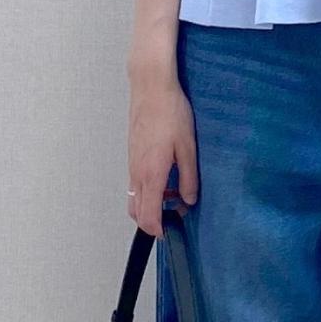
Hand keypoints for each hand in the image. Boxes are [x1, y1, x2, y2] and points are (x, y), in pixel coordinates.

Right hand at [127, 68, 199, 237]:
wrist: (151, 87)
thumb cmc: (171, 113)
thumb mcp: (188, 147)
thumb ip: (188, 177)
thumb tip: (189, 200)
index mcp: (151, 174)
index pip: (149, 215)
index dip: (158, 230)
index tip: (172, 234)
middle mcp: (137, 173)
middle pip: (137, 212)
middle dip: (153, 222)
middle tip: (176, 217)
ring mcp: (132, 164)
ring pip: (134, 198)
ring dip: (150, 205)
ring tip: (174, 197)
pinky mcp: (132, 155)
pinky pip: (135, 183)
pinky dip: (147, 191)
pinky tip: (166, 179)